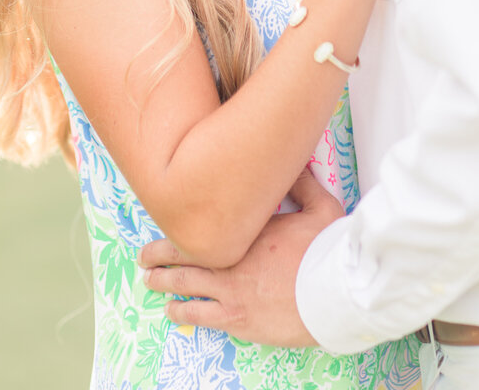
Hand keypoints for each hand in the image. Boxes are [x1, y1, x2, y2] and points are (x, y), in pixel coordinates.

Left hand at [138, 168, 342, 346]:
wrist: (333, 295)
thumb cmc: (328, 252)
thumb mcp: (321, 207)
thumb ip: (304, 184)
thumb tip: (295, 160)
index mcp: (248, 230)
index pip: (206, 220)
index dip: (184, 219)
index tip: (172, 213)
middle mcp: (232, 259)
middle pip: (184, 252)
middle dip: (159, 252)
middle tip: (144, 253)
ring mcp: (231, 290)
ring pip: (185, 283)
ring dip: (163, 281)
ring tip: (149, 278)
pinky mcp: (237, 318)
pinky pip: (199, 315)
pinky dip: (181, 312)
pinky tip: (171, 311)